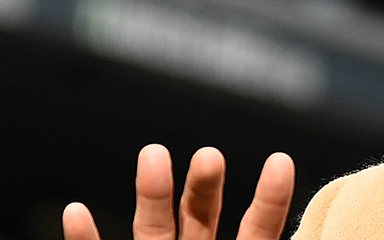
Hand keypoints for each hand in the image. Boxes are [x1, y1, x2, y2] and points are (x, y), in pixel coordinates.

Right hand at [63, 144, 295, 239]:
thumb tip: (309, 238)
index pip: (260, 228)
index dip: (270, 198)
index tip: (281, 160)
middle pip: (201, 215)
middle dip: (205, 184)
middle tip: (210, 155)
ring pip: (152, 229)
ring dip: (151, 193)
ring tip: (154, 153)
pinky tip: (75, 212)